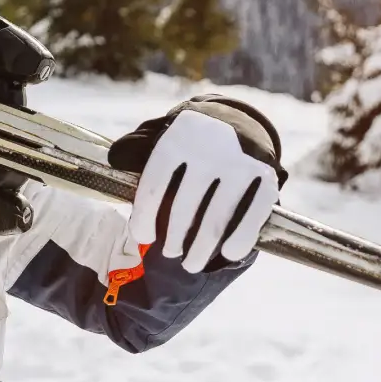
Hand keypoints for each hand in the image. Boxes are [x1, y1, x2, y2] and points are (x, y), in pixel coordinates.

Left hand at [108, 97, 284, 271]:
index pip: (155, 185)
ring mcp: (240, 163)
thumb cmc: (188, 140)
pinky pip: (253, 216)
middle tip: (170, 254)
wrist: (235, 118)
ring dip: (201, 249)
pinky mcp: (266, 175)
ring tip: (191, 263)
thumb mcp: (162, 136)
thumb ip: (136, 147)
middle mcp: (209, 149)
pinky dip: (240, 239)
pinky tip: (228, 254)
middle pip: (184, 209)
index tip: (143, 237)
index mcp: (177, 138)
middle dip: (174, 239)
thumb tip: (115, 159)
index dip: (144, 218)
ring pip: (215, 220)